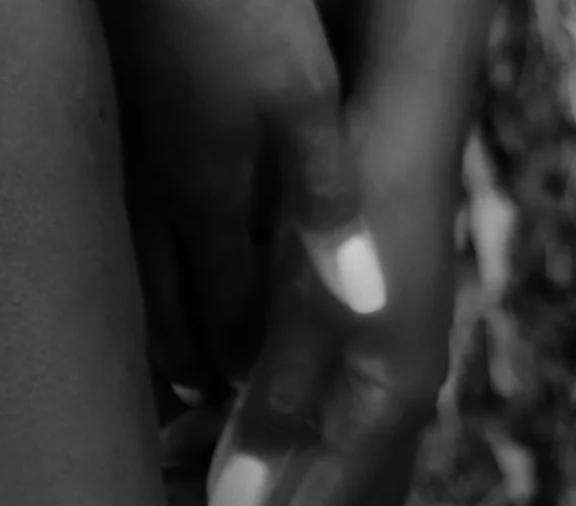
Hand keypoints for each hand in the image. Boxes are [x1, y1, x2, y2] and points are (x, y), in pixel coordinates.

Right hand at [85, 0, 381, 390]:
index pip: (228, 311)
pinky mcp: (113, 101)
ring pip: (136, 261)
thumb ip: (327, 204)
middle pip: (170, 303)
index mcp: (211, 195)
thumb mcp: (306, 95)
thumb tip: (364, 302)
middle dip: (195, 353)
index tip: (260, 401)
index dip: (248, 362)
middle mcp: (158, 188)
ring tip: (179, 337)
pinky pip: (119, 209)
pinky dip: (135, 249)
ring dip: (160, 310)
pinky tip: (148, 225)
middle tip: (215, 392)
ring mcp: (126, 146)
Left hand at [205, 102, 461, 505]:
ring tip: (178, 454)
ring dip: (262, 464)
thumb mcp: (308, 308)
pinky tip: (215, 406)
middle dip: (264, 498)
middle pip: (331, 488)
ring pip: (325, 451)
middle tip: (174, 484)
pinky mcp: (365, 323)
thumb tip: (235, 502)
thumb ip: (276, 406)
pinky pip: (322, 408)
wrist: (400, 109)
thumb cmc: (357, 205)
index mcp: (391, 405)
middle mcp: (397, 395)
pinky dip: (271, 423)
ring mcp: (386, 358)